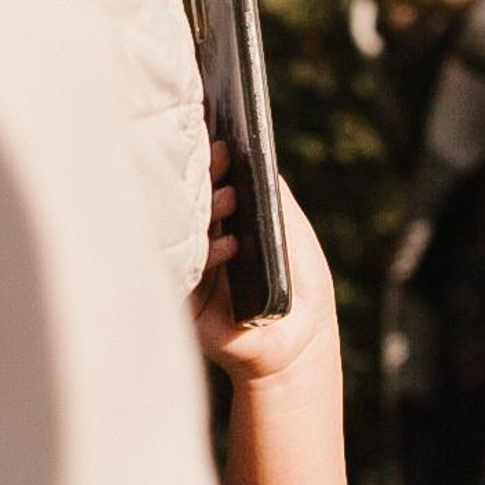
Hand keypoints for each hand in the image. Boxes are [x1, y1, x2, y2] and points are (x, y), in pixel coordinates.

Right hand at [195, 152, 338, 386]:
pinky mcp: (187, 300)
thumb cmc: (299, 285)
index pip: (210, 184)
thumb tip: (253, 153)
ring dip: (207, 210)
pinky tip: (230, 245)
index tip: (221, 141)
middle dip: (205, 177)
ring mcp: (194, 268)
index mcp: (226, 223)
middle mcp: (204, 241)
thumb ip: (273, 195)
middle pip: (193, 200)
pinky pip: (186, 269)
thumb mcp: (292, 231)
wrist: (298, 343)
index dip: (213, 161)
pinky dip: (209, 253)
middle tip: (218, 159)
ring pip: (185, 229)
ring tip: (229, 199)